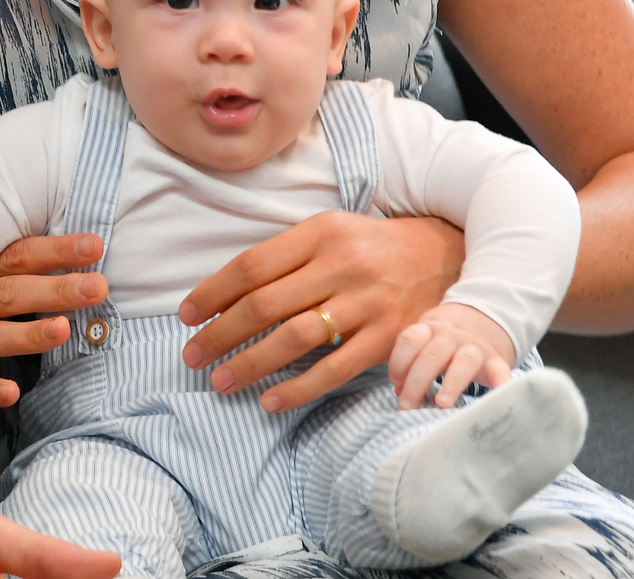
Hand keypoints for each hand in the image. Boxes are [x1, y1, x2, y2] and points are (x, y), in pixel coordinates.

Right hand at [0, 234, 108, 406]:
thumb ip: (4, 272)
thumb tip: (70, 259)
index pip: (14, 258)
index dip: (54, 251)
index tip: (95, 246)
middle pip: (6, 293)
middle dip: (54, 289)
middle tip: (97, 286)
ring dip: (25, 334)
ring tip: (64, 329)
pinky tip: (12, 392)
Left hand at [179, 212, 463, 411]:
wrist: (447, 257)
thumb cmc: (373, 248)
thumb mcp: (331, 232)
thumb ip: (286, 258)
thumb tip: (227, 295)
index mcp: (321, 232)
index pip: (252, 265)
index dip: (213, 293)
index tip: (187, 315)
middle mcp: (343, 264)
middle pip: (265, 304)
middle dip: (220, 334)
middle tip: (191, 356)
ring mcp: (368, 302)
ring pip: (294, 338)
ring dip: (250, 364)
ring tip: (220, 381)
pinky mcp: (389, 337)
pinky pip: (335, 369)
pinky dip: (298, 388)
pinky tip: (270, 400)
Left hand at [388, 303, 512, 409]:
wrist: (479, 321)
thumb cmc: (442, 343)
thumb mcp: (425, 343)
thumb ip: (411, 364)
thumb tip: (400, 391)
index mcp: (430, 330)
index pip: (411, 339)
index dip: (400, 360)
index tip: (395, 382)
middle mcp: (452, 336)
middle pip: (433, 355)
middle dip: (417, 381)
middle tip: (407, 406)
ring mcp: (475, 347)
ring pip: (464, 361)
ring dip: (451, 383)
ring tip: (442, 404)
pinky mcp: (495, 361)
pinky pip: (500, 370)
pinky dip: (501, 382)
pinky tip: (499, 394)